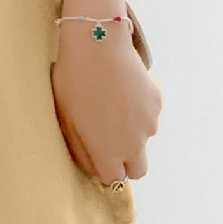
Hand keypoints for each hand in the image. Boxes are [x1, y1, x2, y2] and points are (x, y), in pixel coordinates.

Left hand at [52, 27, 161, 183]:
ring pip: (143, 139)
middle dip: (126, 161)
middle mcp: (134, 145)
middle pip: (138, 169)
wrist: (97, 45)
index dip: (104, 167)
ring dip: (132, 132)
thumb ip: (82, 151)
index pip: (114, 178)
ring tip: (110, 104)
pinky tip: (121, 90)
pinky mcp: (156, 103)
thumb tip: (95, 167)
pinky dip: (138, 110)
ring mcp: (149, 124)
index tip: (96, 152)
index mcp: (109, 154)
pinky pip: (148, 116)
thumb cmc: (74, 83)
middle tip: (109, 139)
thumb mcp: (67, 121)